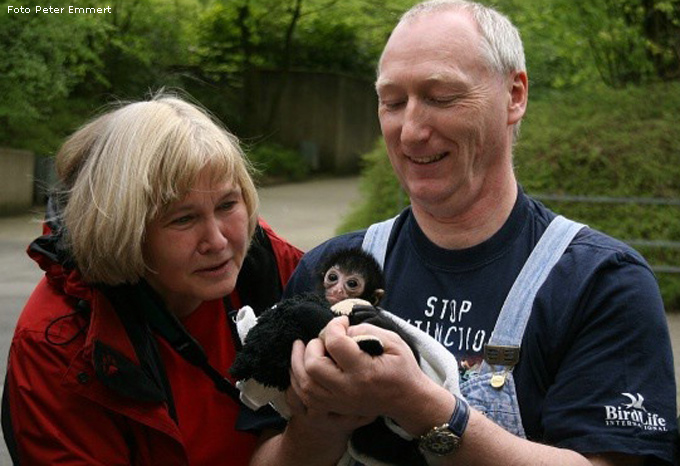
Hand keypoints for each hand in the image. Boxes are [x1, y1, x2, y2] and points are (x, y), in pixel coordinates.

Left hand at [290, 316, 429, 422]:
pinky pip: (305, 398)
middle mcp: (348, 389)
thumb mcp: (393, 342)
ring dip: (298, 363)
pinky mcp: (335, 408)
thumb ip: (367, 331)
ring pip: (304, 384)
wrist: (408, 401)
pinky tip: (302, 367)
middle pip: (313, 366)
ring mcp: (339, 401)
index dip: (334, 326)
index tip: (341, 322)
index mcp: (364, 371)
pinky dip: (299, 380)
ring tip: (301, 347)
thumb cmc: (402, 369)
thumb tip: (343, 329)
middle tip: (322, 339)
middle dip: (312, 346)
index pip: (335, 344)